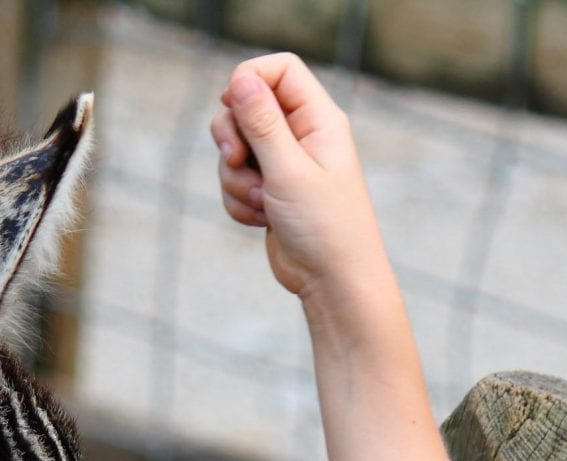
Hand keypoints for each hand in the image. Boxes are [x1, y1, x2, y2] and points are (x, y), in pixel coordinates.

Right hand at [212, 54, 385, 303]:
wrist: (334, 284)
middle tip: (236, 160)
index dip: (249, 78)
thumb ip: (262, 123)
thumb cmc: (325, 228)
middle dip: (232, 136)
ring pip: (236, 148)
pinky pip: (236, 180)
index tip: (232, 105)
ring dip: (235, 178)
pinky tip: (261, 221)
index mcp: (319, 120)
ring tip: (262, 203)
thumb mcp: (288, 170)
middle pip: (247, 106)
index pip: (279, 70)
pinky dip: (239, 200)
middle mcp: (303, 136)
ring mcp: (286, 164)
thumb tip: (240, 79)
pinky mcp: (271, 191)